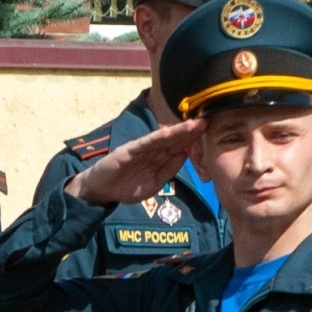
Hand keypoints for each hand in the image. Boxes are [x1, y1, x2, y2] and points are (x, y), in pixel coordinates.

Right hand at [65, 118, 204, 206]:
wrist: (101, 191)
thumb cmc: (126, 187)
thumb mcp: (153, 184)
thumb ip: (169, 171)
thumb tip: (185, 155)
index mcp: (159, 157)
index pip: (180, 146)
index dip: (194, 139)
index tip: (210, 132)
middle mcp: (152, 149)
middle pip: (175, 139)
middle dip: (191, 131)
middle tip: (208, 121)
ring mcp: (141, 148)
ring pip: (163, 138)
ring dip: (179, 131)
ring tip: (195, 124)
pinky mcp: (129, 150)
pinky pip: (146, 143)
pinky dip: (158, 137)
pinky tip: (169, 132)